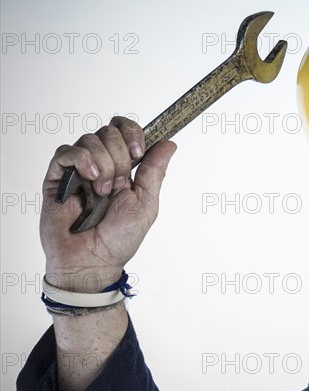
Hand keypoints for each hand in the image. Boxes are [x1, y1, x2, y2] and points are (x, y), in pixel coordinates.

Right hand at [41, 116, 176, 291]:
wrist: (92, 261)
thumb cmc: (118, 239)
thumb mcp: (146, 204)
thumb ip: (155, 172)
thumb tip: (168, 144)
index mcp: (124, 167)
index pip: (124, 130)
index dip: (132, 133)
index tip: (138, 152)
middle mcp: (101, 164)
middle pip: (109, 131)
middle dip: (120, 158)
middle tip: (119, 185)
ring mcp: (78, 170)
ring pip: (90, 140)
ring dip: (104, 166)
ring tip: (103, 192)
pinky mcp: (57, 177)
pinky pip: (66, 152)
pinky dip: (82, 160)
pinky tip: (90, 178)